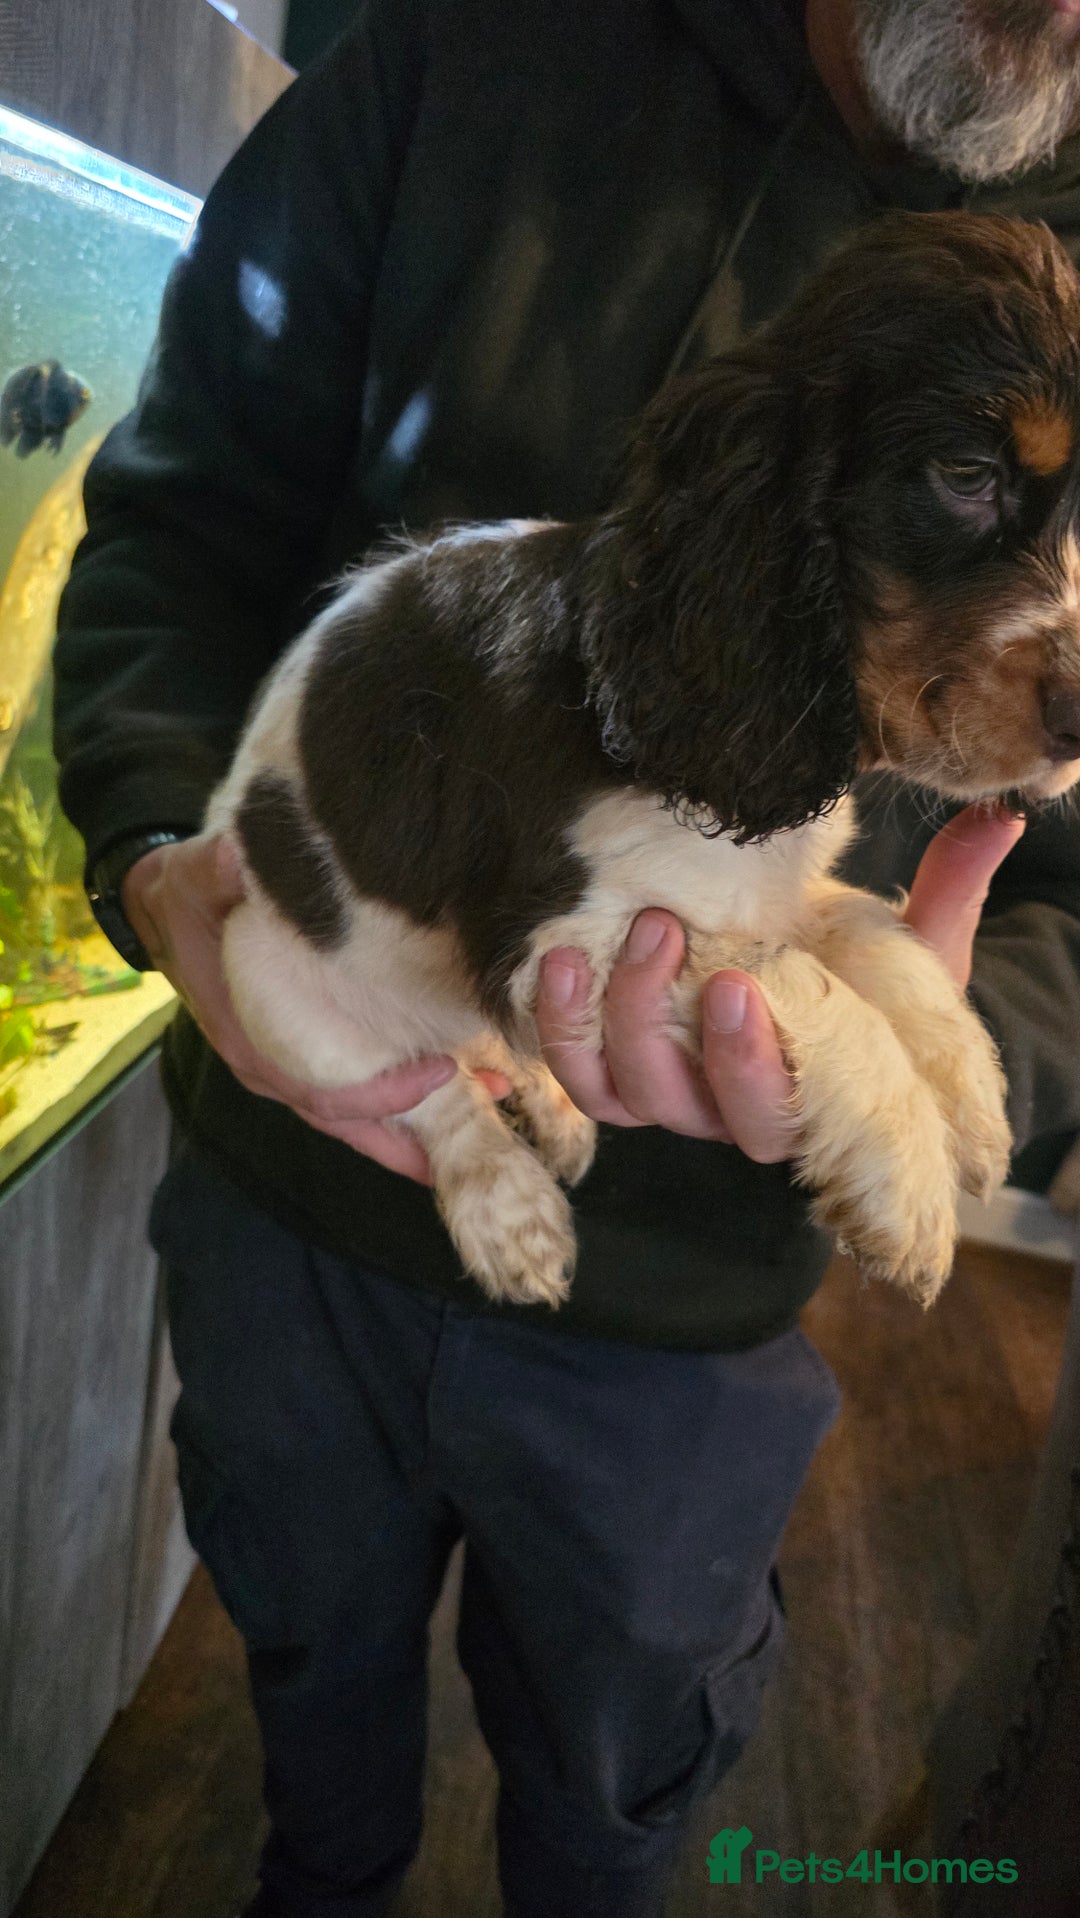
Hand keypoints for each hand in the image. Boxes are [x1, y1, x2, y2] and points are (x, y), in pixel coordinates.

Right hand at [122, 832, 461, 1181]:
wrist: (165, 909)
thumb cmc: (190, 897)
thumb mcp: (198, 877)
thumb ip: (216, 871)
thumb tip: (235, 857)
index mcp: (248, 1038)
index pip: (322, 1090)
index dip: (381, 1093)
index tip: (439, 1072)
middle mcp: (269, 1065)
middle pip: (349, 1122)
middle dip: (414, 1135)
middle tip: (486, 1130)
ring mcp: (284, 1066)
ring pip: (356, 1115)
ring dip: (417, 1124)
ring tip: (490, 1109)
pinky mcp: (301, 1055)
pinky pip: (355, 1093)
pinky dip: (402, 1100)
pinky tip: (458, 1083)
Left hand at [534, 801, 1025, 1162]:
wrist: (810, 972)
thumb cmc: (867, 968)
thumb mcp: (919, 941)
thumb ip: (951, 889)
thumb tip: (999, 816)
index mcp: (804, 1093)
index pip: (772, 1111)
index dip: (747, 1063)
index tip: (738, 986)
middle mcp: (725, 1107)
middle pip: (678, 1102)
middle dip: (659, 1023)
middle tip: (663, 930)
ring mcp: (665, 1089)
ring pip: (618, 1088)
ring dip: (602, 1016)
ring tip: (607, 935)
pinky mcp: (614, 1064)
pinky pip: (574, 1068)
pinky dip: (556, 1024)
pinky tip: (555, 960)